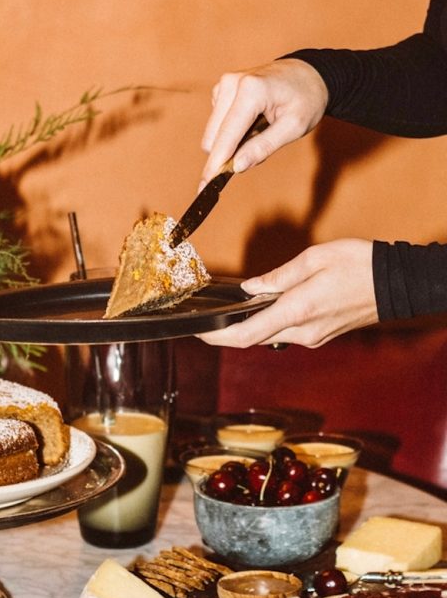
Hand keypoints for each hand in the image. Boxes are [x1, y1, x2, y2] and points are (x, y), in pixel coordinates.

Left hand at [196, 239, 376, 348]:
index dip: (218, 338)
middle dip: (231, 330)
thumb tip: (249, 289)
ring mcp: (313, 338)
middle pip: (254, 338)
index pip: (246, 335)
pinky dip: (272, 321)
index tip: (199, 334)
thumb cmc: (360, 264)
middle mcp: (303, 331)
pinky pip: (287, 331)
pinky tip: (270, 306)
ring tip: (239, 307)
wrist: (397, 284)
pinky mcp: (321, 336)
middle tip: (211, 317)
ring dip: (253, 324)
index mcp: (297, 311)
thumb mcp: (314, 259)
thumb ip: (277, 277)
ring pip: (270, 335)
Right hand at [199, 59, 329, 188]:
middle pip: (214, 137)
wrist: (308, 73)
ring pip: (212, 133)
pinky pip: (217, 124)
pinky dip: (231, 132)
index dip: (216, 164)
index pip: (227, 135)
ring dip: (230, 143)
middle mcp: (232, 84)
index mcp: (251, 90)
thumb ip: (264, 147)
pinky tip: (252, 124)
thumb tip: (236, 167)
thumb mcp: (294, 126)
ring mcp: (224, 85)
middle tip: (253, 157)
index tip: (204, 187)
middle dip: (227, 155)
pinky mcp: (222, 90)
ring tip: (259, 133)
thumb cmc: (306, 98)